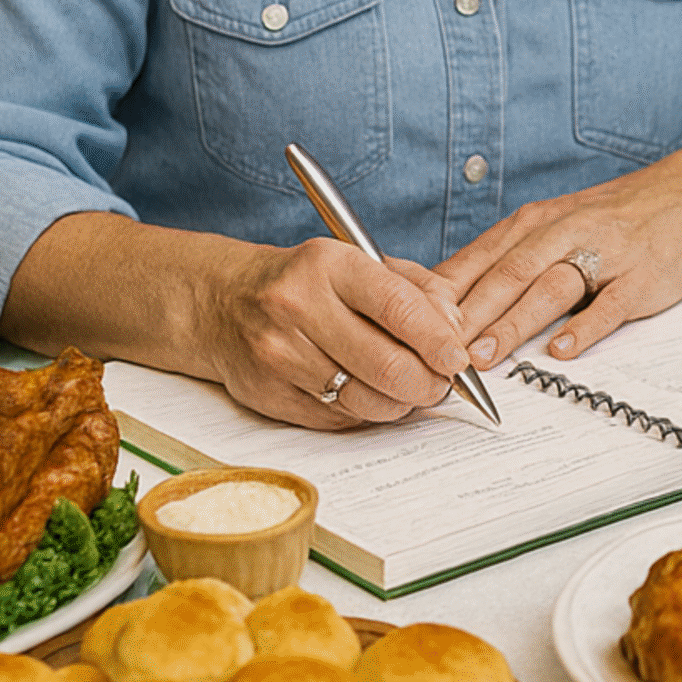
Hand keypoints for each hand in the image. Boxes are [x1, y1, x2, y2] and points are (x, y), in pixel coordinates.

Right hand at [197, 237, 472, 429]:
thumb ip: (416, 289)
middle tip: (441, 383)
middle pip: (387, 366)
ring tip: (409, 390)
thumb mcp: (359, 262)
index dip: (439, 342)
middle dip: (428, 383)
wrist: (223, 303)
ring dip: (401, 403)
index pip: (399, 309)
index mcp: (328, 266)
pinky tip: (369, 393)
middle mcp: (298, 308)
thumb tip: (455, 328)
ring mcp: (279, 355)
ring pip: (366, 400)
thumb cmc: (305, 282)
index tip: (458, 359)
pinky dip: (365, 412)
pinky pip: (338, 418)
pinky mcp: (268, 394)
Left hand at [437, 163, 681, 367]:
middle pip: (507, 275)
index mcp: (533, 223)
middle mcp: (563, 233)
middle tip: (437, 350)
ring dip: (513, 323)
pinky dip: (584, 328)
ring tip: (484, 356)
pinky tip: (561, 350)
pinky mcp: (640, 277)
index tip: (411, 326)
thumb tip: (442, 297)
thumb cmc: (608, 220)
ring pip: (550, 288)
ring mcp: (604, 254)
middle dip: (469, 315)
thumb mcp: (549, 226)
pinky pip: (609, 305)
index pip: (479, 260)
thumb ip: (503, 259)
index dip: (443, 295)